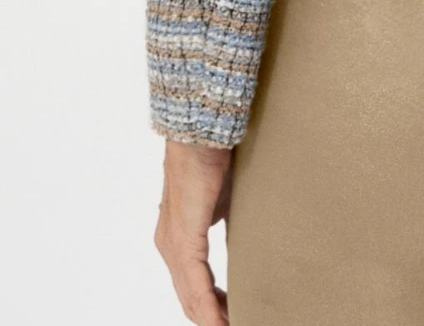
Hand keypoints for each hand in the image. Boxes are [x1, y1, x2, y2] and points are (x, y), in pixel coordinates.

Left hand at [153, 138, 233, 323]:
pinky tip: (222, 321)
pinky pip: (196, 285)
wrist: (200, 131)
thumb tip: (242, 242)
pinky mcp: (183, 240)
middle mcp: (168, 245)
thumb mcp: (221, 201)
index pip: (191, 284)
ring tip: (234, 325)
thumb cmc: (213, 158)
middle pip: (188, 298)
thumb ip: (224, 225)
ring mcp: (173, 245)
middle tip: (238, 322)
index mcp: (176, 237)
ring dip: (213, 317)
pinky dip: (210, 308)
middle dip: (212, 317)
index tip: (233, 314)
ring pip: (190, 297)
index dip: (211, 305)